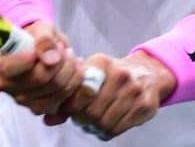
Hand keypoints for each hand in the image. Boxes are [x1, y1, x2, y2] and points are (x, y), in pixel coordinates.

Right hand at [0, 20, 83, 115]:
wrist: (44, 50)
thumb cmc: (38, 37)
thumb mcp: (42, 29)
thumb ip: (44, 39)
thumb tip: (50, 58)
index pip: (10, 67)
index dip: (30, 58)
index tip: (48, 47)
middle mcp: (5, 85)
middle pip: (39, 79)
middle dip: (60, 62)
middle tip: (67, 50)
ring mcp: (21, 99)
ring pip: (53, 92)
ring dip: (70, 73)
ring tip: (72, 58)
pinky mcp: (37, 108)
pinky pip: (61, 102)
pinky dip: (74, 85)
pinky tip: (76, 71)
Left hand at [55, 51, 174, 139]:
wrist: (147, 73)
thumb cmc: (111, 76)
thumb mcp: (90, 75)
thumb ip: (67, 95)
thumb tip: (47, 119)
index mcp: (103, 63)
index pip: (80, 92)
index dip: (71, 106)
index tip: (71, 108)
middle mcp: (121, 75)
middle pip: (91, 111)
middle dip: (82, 119)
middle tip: (81, 117)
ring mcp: (136, 91)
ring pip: (104, 123)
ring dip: (93, 127)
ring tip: (93, 121)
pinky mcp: (146, 106)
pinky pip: (117, 129)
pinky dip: (106, 131)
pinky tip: (105, 123)